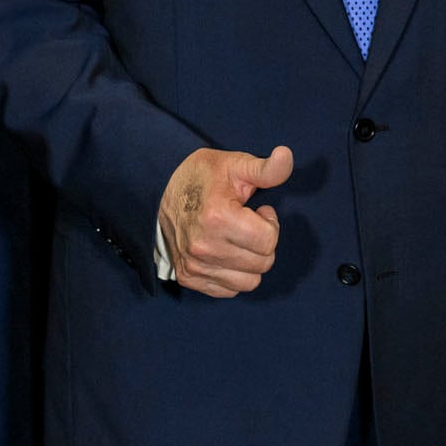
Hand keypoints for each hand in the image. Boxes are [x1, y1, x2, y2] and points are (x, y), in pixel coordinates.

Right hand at [157, 145, 291, 297]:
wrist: (159, 189)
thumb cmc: (203, 177)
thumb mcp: (236, 165)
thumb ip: (266, 168)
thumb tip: (287, 155)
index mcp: (217, 218)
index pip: (268, 241)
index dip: (270, 223)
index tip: (257, 211)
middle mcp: (203, 247)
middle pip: (262, 263)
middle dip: (262, 243)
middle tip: (247, 224)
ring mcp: (194, 265)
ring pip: (249, 282)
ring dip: (250, 262)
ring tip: (237, 239)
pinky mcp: (188, 277)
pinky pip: (229, 290)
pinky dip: (233, 275)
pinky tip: (226, 253)